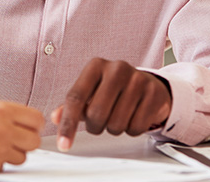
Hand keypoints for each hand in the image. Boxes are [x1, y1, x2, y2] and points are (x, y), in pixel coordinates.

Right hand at [0, 101, 43, 172]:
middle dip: (26, 142)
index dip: (33, 125)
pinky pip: (4, 167)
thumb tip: (26, 125)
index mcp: (2, 110)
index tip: (26, 127)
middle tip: (14, 140)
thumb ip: (6, 116)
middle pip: (35, 141)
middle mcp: (3, 129)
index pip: (37, 119)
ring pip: (22, 157)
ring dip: (12, 154)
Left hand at [51, 58, 170, 151]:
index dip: (67, 124)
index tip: (64, 144)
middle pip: (95, 113)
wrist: (148, 85)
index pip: (75, 98)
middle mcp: (117, 68)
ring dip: (114, 129)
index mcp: (96, 66)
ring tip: (118, 116)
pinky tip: (134, 117)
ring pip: (116, 123)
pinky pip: (136, 127)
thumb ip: (72, 105)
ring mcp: (138, 79)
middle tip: (100, 122)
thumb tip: (55, 117)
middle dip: (95, 126)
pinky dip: (132, 129)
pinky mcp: (154, 93)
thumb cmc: (114, 90)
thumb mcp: (91, 92)